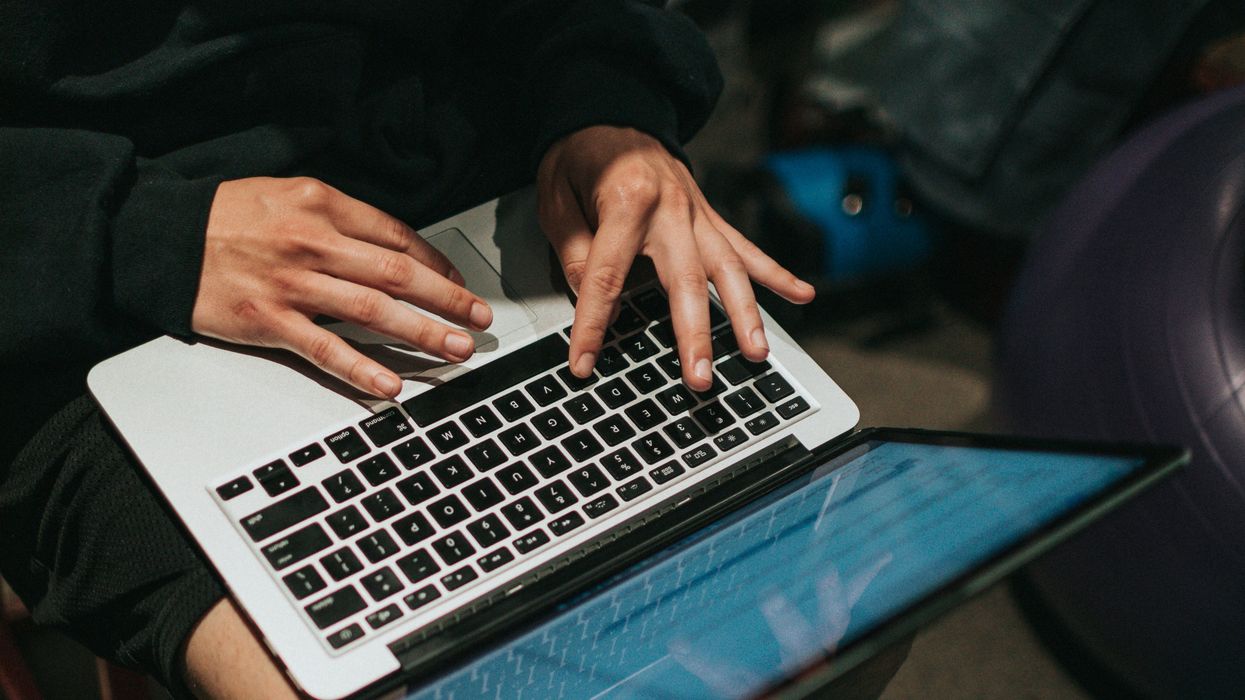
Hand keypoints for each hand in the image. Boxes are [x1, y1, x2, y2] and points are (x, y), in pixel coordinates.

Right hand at [192, 177, 492, 398]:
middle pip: (398, 274)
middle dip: (448, 299)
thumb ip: (339, 219)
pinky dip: (361, 368)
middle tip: (480, 318)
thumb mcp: (287, 195)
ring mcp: (293, 285)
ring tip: (457, 349)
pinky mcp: (269, 322)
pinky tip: (391, 384)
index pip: (397, 237)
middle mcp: (314, 243)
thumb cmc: (225, 217)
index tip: (459, 283)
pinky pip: (325, 349)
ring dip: (422, 333)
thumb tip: (394, 248)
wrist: (160, 238)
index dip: (437, 264)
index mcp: (323, 205)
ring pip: (373, 311)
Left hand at [537, 126, 814, 391]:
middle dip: (694, 334)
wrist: (613, 106)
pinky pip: (748, 248)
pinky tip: (803, 295)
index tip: (584, 362)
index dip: (594, 324)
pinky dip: (777, 274)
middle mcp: (671, 209)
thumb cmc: (581, 154)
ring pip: (728, 269)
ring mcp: (698, 214)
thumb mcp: (556, 196)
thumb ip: (573, 249)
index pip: (607, 277)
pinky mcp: (711, 217)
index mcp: (627, 201)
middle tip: (698, 377)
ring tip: (756, 353)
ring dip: (744, 315)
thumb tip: (588, 297)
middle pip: (685, 281)